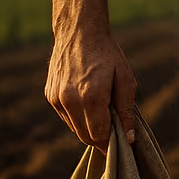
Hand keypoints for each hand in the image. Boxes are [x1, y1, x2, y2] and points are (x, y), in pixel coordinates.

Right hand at [46, 27, 136, 151]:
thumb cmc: (108, 55)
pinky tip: (89, 105)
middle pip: (85, 136)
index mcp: (91, 97)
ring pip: (74, 128)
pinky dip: (78, 117)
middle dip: (101, 140)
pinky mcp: (49, 95)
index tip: (121, 146)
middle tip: (115, 136)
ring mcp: (56, 98)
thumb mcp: (126, 80)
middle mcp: (70, 100)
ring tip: (104, 117)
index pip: (99, 134)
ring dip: (89, 129)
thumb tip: (129, 138)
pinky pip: (66, 116)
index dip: (111, 143)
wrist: (79, 33)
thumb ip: (126, 110)